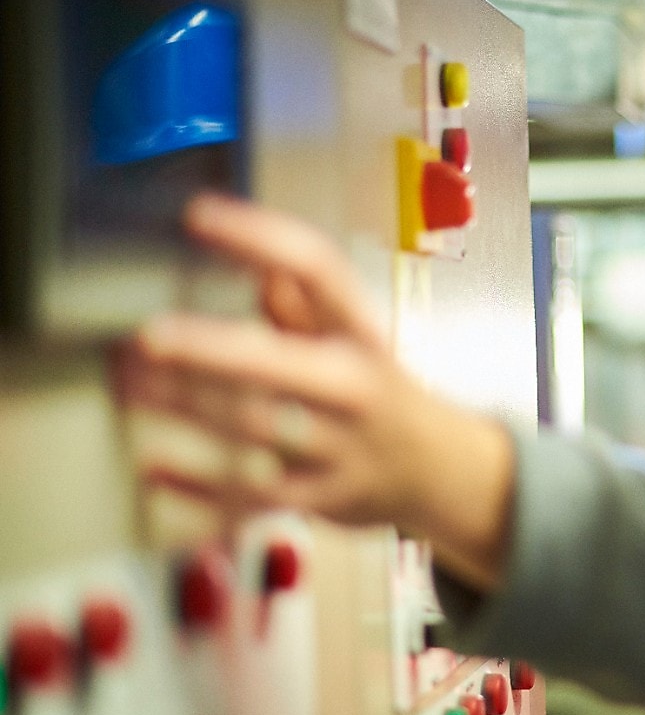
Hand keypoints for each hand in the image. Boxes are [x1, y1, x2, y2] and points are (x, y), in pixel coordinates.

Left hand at [112, 193, 513, 589]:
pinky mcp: (322, 499)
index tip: (199, 216)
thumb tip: (261, 273)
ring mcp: (340, 446)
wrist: (441, 471)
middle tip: (150, 337)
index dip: (261, 238)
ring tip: (133, 386)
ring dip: (190, 408)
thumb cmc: (381, 393)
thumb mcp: (359, 339)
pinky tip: (156, 470)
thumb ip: (307, 306)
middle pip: (282, 364)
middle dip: (213, 351)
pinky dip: (202, 488)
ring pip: (258, 430)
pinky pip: (256, 497)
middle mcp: (355, 386)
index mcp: (362, 333)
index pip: (317, 270)